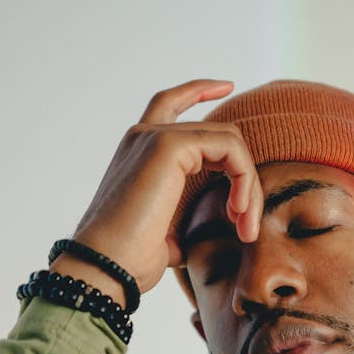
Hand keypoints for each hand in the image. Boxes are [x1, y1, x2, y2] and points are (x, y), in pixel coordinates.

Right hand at [52, 79, 262, 297]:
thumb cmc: (129, 260)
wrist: (106, 267)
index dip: (198, 90)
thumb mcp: (166, 237)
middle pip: (217, 133)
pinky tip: (238, 211)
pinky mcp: (168, 145)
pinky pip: (229, 148)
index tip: (228, 85)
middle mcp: (144, 137)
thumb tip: (198, 239)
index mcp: (139, 153)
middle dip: (243, 178)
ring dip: (248, 185)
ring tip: (245, 226)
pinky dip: (243, 179)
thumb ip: (184, 224)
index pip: (170, 104)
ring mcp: (154, 137)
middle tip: (248, 226)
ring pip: (228, 141)